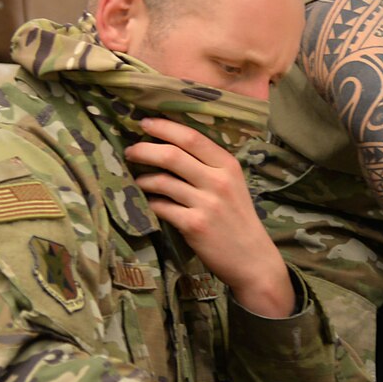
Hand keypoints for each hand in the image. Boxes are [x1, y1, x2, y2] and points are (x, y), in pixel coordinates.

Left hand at [124, 118, 292, 316]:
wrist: (252, 259)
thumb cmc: (237, 218)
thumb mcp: (233, 184)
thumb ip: (208, 164)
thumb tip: (169, 144)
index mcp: (228, 165)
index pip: (191, 137)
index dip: (164, 127)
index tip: (144, 122)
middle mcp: (218, 181)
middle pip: (172, 155)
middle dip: (144, 149)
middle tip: (130, 150)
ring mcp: (206, 204)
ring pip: (161, 181)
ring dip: (143, 178)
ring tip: (137, 179)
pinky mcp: (193, 225)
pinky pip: (161, 206)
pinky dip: (150, 202)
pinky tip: (148, 202)